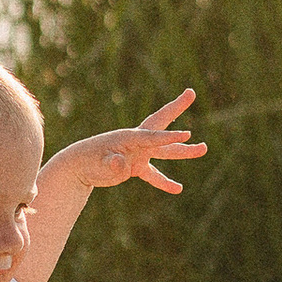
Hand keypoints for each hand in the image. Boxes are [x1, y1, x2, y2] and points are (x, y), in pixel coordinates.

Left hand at [59, 88, 207, 194]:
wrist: (77, 166)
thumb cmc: (87, 162)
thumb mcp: (99, 164)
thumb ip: (112, 164)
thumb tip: (121, 165)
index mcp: (129, 137)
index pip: (153, 137)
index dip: (170, 137)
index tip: (187, 134)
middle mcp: (136, 142)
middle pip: (161, 125)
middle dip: (176, 108)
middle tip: (190, 93)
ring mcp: (137, 153)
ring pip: (164, 150)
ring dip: (183, 150)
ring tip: (204, 148)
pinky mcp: (134, 166)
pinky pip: (153, 174)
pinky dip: (164, 181)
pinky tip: (178, 188)